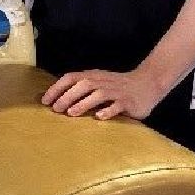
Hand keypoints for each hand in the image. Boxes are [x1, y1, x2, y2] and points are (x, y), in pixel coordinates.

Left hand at [41, 67, 163, 120]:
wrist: (149, 83)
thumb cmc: (118, 86)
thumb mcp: (100, 83)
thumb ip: (83, 89)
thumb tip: (58, 101)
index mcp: (94, 76)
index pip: (72, 77)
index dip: (57, 88)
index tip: (45, 100)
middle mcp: (104, 82)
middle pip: (83, 85)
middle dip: (67, 96)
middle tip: (56, 109)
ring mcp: (117, 91)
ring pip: (98, 94)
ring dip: (83, 103)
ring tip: (71, 113)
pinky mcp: (128, 101)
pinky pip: (117, 105)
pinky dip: (108, 110)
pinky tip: (99, 117)